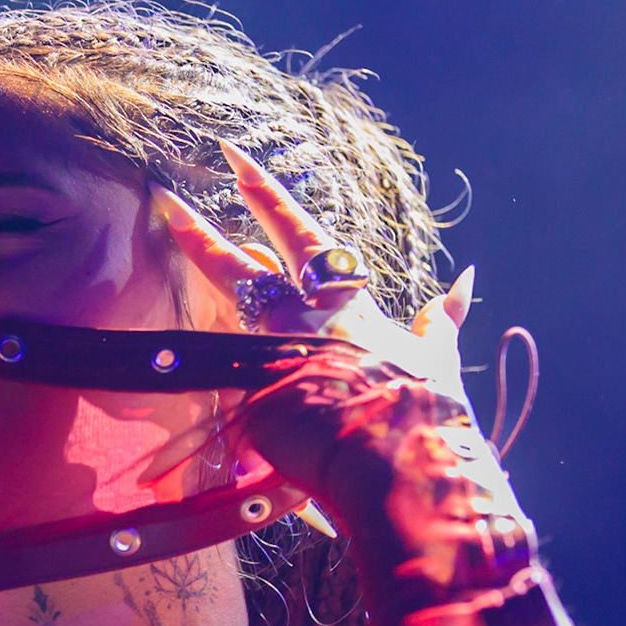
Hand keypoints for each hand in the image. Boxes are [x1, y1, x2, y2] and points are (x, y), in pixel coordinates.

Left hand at [152, 142, 478, 491]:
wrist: (402, 460)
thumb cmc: (424, 412)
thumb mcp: (439, 357)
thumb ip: (443, 317)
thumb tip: (466, 279)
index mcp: (349, 303)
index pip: (303, 239)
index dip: (270, 200)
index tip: (237, 165)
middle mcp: (308, 317)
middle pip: (250, 261)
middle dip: (206, 227)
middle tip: (166, 195)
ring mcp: (279, 353)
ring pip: (227, 300)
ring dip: (198, 263)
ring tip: (163, 225)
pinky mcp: (255, 395)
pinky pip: (218, 367)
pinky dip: (199, 354)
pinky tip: (159, 341)